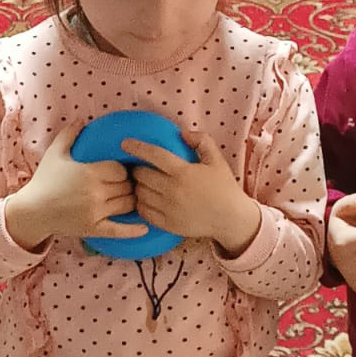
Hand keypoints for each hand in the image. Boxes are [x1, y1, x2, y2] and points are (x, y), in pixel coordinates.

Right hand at [5, 123, 140, 249]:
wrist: (32, 211)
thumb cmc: (44, 181)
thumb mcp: (55, 154)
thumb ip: (70, 134)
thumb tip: (81, 119)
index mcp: (90, 172)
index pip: (121, 169)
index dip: (123, 170)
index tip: (120, 170)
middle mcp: (96, 192)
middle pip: (127, 186)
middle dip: (128, 184)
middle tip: (127, 184)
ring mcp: (96, 212)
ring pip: (128, 204)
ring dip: (130, 200)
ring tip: (128, 197)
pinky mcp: (94, 229)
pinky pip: (120, 230)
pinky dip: (134, 230)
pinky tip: (144, 227)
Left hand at [123, 131, 261, 257]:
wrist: (231, 219)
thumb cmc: (224, 187)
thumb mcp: (217, 160)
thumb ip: (201, 141)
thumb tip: (182, 133)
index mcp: (184, 172)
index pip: (153, 155)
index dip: (137, 147)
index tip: (125, 143)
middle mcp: (173, 190)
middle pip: (141, 175)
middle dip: (137, 168)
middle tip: (140, 167)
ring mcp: (169, 209)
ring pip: (140, 193)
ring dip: (138, 186)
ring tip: (144, 183)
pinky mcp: (167, 224)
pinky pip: (143, 211)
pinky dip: (141, 203)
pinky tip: (147, 199)